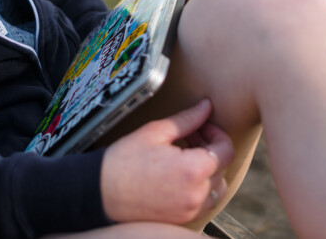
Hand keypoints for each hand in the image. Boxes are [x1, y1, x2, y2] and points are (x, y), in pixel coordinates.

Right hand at [100, 99, 234, 224]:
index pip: (226, 150)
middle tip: (189, 136)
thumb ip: (187, 120)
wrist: (100, 191)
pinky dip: (200, 188)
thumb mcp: (155, 132)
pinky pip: (204, 203)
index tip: (202, 126)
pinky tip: (180, 175)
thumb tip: (206, 106)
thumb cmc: (124, 160)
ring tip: (186, 157)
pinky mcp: (183, 219)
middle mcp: (197, 194)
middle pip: (222, 167)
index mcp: (193, 170)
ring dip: (208, 170)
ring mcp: (191, 210)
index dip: (216, 133)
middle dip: (210, 148)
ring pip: (217, 188)